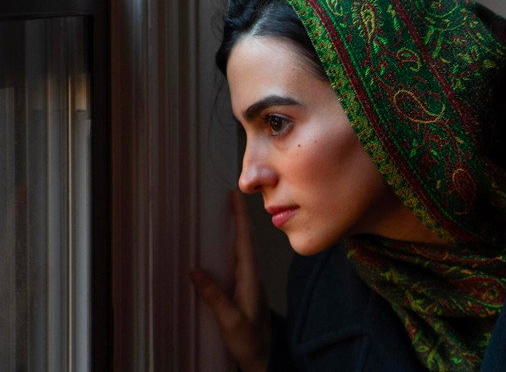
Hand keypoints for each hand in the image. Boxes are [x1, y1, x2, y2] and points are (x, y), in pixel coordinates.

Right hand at [191, 190, 269, 371]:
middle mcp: (252, 278)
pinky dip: (232, 248)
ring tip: (228, 213)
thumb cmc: (249, 343)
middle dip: (239, 218)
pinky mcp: (244, 291)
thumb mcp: (230, 321)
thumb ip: (215, 297)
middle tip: (231, 196)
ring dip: (236, 231)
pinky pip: (237, 263)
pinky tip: (224, 247)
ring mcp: (249, 284)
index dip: (241, 219)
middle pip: (245, 242)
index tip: (236, 197)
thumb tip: (195, 270)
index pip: (246, 243)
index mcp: (251, 280)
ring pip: (242, 251)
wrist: (263, 359)